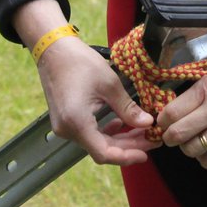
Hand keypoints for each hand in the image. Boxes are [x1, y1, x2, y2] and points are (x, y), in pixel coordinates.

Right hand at [15, 0, 157, 165]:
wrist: (54, 50)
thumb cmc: (80, 63)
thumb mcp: (110, 85)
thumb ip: (128, 109)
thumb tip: (147, 123)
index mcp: (77, 123)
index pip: (103, 153)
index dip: (126, 156)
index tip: (146, 154)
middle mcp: (67, 130)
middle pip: (102, 149)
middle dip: (128, 147)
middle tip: (152, 140)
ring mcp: (64, 127)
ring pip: (97, 142)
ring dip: (120, 139)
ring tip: (143, 132)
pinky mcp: (66, 121)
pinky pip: (89, 133)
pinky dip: (107, 132)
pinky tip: (121, 124)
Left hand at [157, 32, 206, 168]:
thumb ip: (193, 96)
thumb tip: (170, 115)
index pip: (170, 113)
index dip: (162, 122)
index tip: (164, 124)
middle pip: (177, 134)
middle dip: (169, 138)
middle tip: (173, 137)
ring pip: (193, 150)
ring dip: (188, 149)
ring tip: (194, 142)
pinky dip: (206, 161)